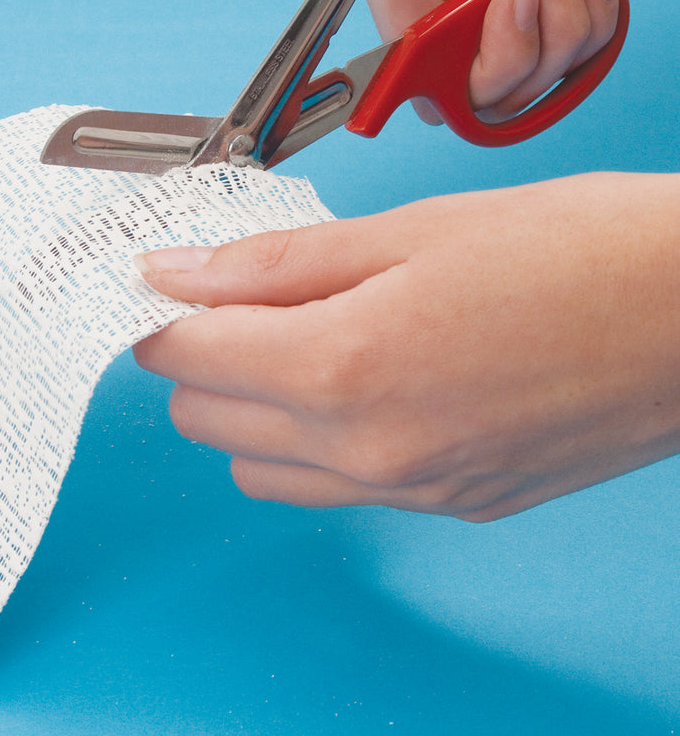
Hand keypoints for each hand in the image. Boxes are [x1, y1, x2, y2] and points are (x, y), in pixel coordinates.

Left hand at [132, 173, 679, 521]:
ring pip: (259, 469)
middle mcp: (370, 450)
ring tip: (301, 333)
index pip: (185, 357)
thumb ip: (275, 262)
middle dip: (198, 356)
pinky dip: (314, 439)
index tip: (161, 282)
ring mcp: (414, 491)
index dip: (158, 314)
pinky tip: (360, 376)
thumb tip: (177, 272)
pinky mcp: (454, 506)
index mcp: (346, 367)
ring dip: (249, 404)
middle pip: (206, 420)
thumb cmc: (576, 250)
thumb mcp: (408, 230)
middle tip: (236, 295)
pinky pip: (334, 488)